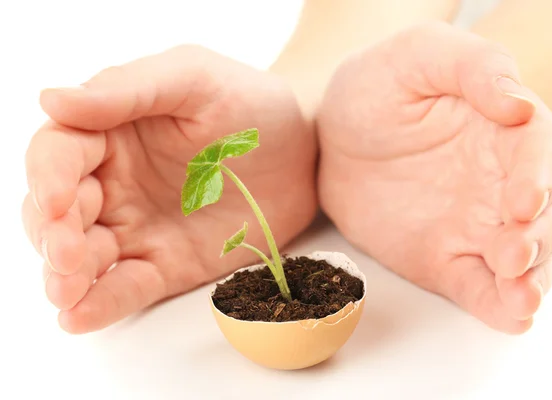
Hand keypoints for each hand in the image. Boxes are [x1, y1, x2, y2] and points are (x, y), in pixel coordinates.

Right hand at [22, 45, 317, 333]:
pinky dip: (102, 303)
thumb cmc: (249, 103)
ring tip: (65, 292)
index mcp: (110, 132)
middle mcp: (112, 183)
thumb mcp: (195, 78)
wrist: (302, 153)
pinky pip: (126, 286)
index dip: (48, 178)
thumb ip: (129, 89)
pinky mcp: (165, 264)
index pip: (57, 154)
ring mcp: (137, 227)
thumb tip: (52, 99)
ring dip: (65, 277)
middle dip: (53, 236)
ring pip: (83, 256)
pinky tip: (80, 317)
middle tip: (66, 255)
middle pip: (59, 213)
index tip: (58, 201)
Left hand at [316, 22, 551, 333]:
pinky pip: (481, 288)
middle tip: (510, 253)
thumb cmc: (378, 86)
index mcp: (506, 131)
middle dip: (540, 239)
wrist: (331, 136)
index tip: (521, 200)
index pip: (541, 156)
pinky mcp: (447, 259)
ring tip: (520, 297)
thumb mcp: (418, 55)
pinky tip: (508, 315)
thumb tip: (519, 105)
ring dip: (532, 281)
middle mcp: (502, 183)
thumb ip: (474, 66)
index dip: (540, 179)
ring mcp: (477, 226)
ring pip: (527, 261)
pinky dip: (500, 306)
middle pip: (549, 216)